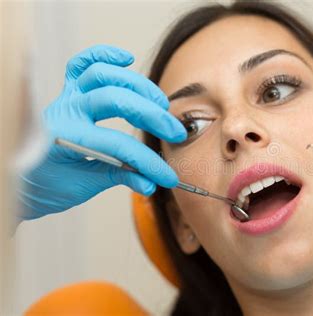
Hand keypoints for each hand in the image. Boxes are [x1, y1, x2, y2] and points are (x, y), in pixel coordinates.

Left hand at [17, 45, 185, 220]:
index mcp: (66, 137)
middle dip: (151, 116)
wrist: (23, 179)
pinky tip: (126, 60)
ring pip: (101, 75)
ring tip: (160, 104)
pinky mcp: (68, 93)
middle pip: (115, 100)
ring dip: (137, 85)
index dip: (148, 161)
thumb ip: (119, 177)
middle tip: (174, 133)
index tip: (167, 176)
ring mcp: (66, 97)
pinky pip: (81, 64)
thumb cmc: (47, 184)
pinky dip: (103, 55)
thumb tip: (152, 182)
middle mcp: (65, 110)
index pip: (119, 144)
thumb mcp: (84, 186)